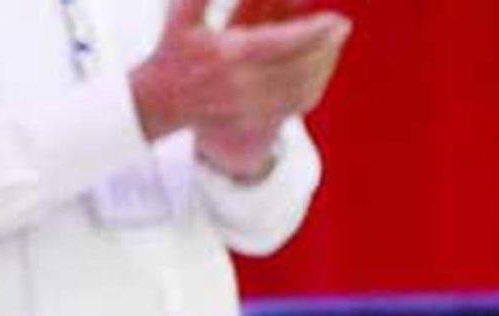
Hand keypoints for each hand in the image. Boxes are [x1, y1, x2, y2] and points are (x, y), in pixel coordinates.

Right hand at [130, 0, 349, 143]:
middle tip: (341, 27)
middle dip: (326, 48)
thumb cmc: (173, 52)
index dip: (314, 32)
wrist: (157, 103)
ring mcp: (246, 107)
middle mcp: (239, 84)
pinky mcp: (250, 121)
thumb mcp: (184, 12)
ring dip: (323, 67)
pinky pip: (293, 108)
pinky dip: (312, 88)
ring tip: (332, 46)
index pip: (283, 44)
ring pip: (300, 90)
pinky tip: (320, 70)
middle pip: (299, 68)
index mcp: (227, 54)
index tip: (336, 19)